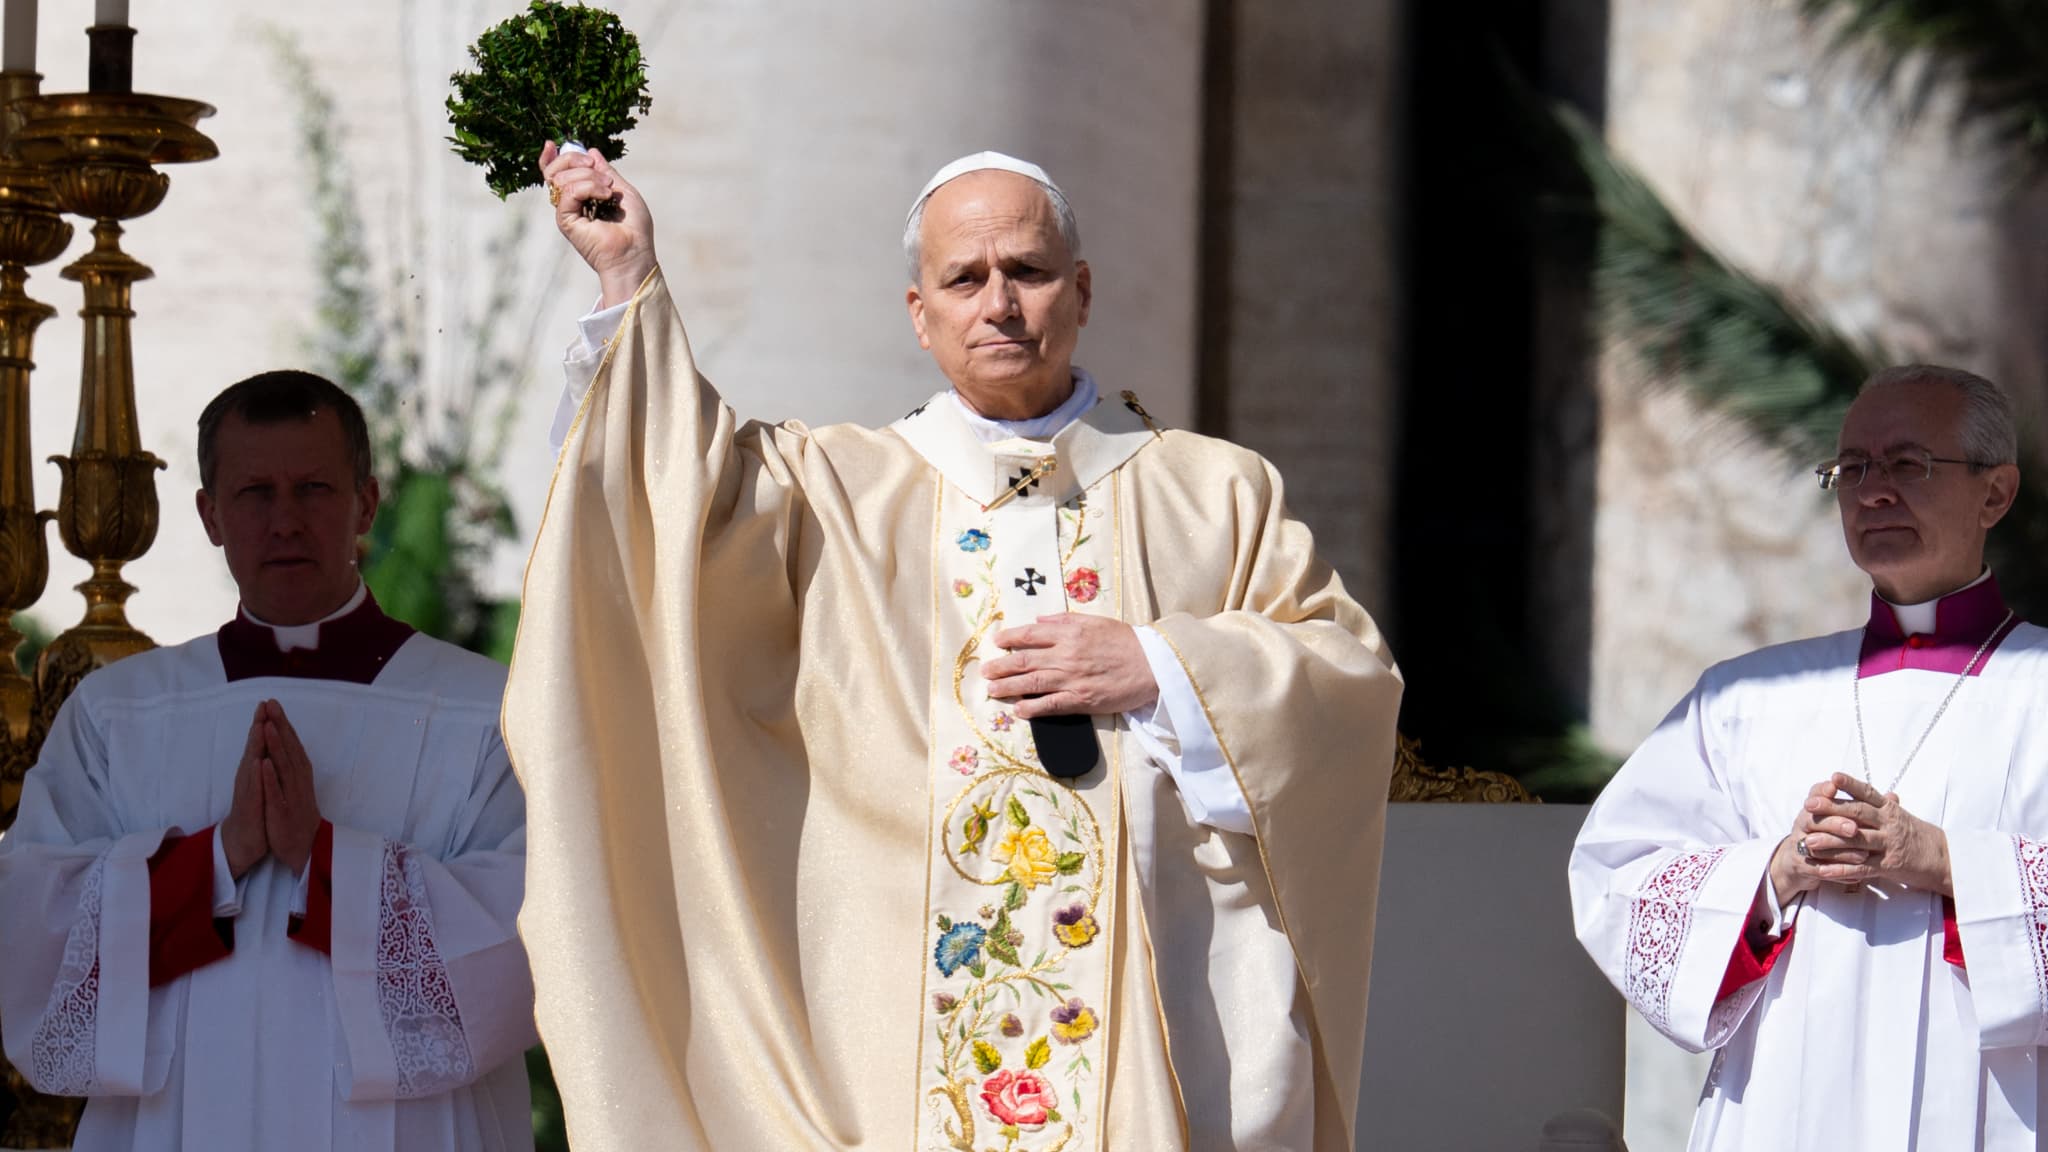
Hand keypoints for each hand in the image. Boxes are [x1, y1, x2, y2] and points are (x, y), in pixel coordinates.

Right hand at [219, 704, 268, 878]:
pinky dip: (256, 776)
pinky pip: (254, 789)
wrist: (244, 840)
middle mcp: (250, 778)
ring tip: (260, 725)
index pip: (261, 743)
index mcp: (256, 771)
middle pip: (254, 748)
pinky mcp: (250, 807)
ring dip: (256, 745)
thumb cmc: (255, 809)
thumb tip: (270, 744)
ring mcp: (248, 792)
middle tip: (263, 704)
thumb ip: (265, 764)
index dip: (265, 723)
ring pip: (252, 765)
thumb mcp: (263, 783)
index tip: (270, 703)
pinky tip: (257, 763)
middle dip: (259, 726)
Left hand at [258, 701, 322, 876]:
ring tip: (268, 726)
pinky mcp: (283, 814)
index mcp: (300, 775)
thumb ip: (290, 767)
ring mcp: (292, 797)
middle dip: (280, 726)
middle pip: (290, 750)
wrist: (301, 849)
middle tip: (271, 704)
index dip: (283, 723)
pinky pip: (276, 794)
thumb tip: (284, 744)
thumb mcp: (294, 787)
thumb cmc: (295, 815)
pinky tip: (264, 764)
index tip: (273, 703)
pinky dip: (270, 779)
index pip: (292, 744)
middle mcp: (299, 782)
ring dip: (277, 747)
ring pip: (285, 768)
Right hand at [539, 142, 656, 308]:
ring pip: (561, 178)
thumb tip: (591, 152)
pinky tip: (604, 195)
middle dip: (573, 159)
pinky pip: (568, 192)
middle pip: (555, 171)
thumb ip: (606, 171)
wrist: (635, 253)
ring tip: (608, 190)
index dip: (552, 157)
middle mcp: (571, 203)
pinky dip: (588, 187)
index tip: (553, 144)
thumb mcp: (623, 190)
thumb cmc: (634, 228)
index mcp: (582, 195)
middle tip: (596, 168)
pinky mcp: (566, 221)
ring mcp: (567, 212)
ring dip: (588, 176)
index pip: (557, 172)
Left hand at [982, 614, 1157, 717]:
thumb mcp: (1095, 621)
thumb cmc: (1126, 642)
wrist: (1152, 665)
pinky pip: (1050, 705)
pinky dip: (1032, 708)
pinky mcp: (1081, 699)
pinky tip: (1019, 710)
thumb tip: (1039, 621)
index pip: (1030, 635)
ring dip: (1008, 687)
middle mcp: (1066, 655)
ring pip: (1031, 683)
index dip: (1009, 639)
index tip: (996, 642)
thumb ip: (1065, 620)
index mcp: (1069, 633)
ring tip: (992, 690)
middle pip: (1024, 660)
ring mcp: (1072, 679)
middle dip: (1001, 666)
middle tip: (985, 671)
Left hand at [1799, 772, 1952, 895]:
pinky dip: (1842, 870)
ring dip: (1830, 841)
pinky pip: (1862, 868)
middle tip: (1808, 805)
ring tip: (1807, 840)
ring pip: (1856, 841)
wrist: (1945, 859)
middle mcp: (1889, 825)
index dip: (1851, 784)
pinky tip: (1823, 870)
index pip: (1868, 794)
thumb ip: (1884, 805)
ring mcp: (1889, 845)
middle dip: (1831, 808)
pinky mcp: (1889, 866)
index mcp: (1890, 810)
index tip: (1833, 777)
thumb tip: (1872, 789)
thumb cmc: (1919, 836)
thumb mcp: (1902, 816)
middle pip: (1857, 813)